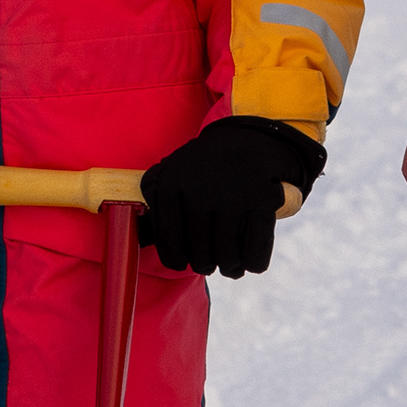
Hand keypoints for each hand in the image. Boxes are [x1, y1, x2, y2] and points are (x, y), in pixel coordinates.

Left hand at [135, 116, 325, 276]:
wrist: (248, 138)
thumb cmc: (203, 166)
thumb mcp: (170, 170)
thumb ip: (153, 199)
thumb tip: (143, 235)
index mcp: (171, 186)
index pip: (169, 243)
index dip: (176, 260)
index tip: (182, 263)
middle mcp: (199, 192)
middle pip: (200, 255)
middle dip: (205, 264)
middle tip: (210, 261)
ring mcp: (232, 198)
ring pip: (228, 258)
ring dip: (230, 268)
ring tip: (230, 264)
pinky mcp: (263, 202)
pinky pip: (255, 253)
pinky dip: (254, 263)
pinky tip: (249, 260)